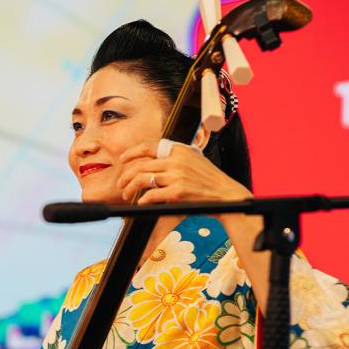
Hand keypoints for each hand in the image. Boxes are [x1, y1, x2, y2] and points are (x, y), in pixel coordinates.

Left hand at [116, 140, 252, 205]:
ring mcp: (177, 176)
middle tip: (121, 184)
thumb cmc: (209, 180)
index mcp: (179, 150)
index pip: (148, 146)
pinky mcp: (178, 192)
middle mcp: (177, 160)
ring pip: (142, 179)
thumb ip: (175, 158)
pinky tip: (141, 202)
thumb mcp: (193, 160)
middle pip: (141, 165)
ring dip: (130, 188)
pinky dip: (143, 199)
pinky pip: (152, 195)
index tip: (123, 159)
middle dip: (126, 176)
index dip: (132, 152)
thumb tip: (152, 163)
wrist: (226, 194)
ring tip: (127, 195)